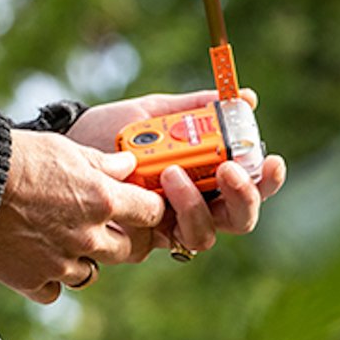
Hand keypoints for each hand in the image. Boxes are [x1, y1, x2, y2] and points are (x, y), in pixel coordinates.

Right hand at [0, 130, 164, 303]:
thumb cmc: (9, 159)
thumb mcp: (61, 147)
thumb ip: (99, 161)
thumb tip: (125, 166)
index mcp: (99, 199)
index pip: (149, 211)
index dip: (147, 207)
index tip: (140, 205)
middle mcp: (86, 235)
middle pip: (127, 250)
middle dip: (120, 238)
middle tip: (103, 226)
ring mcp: (59, 262)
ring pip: (90, 274)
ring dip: (82, 259)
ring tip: (60, 240)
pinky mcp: (30, 280)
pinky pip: (52, 291)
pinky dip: (48, 279)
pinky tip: (36, 258)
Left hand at [67, 89, 285, 253]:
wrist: (67, 143)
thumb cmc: (112, 129)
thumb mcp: (154, 112)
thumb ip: (196, 109)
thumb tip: (246, 98)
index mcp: (206, 174)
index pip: (251, 185)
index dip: (268, 180)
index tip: (272, 160)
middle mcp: (194, 205)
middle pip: (238, 218)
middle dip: (242, 198)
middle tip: (227, 172)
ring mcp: (168, 224)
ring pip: (204, 235)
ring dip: (196, 205)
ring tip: (171, 173)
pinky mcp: (140, 239)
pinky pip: (165, 241)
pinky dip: (164, 220)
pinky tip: (148, 193)